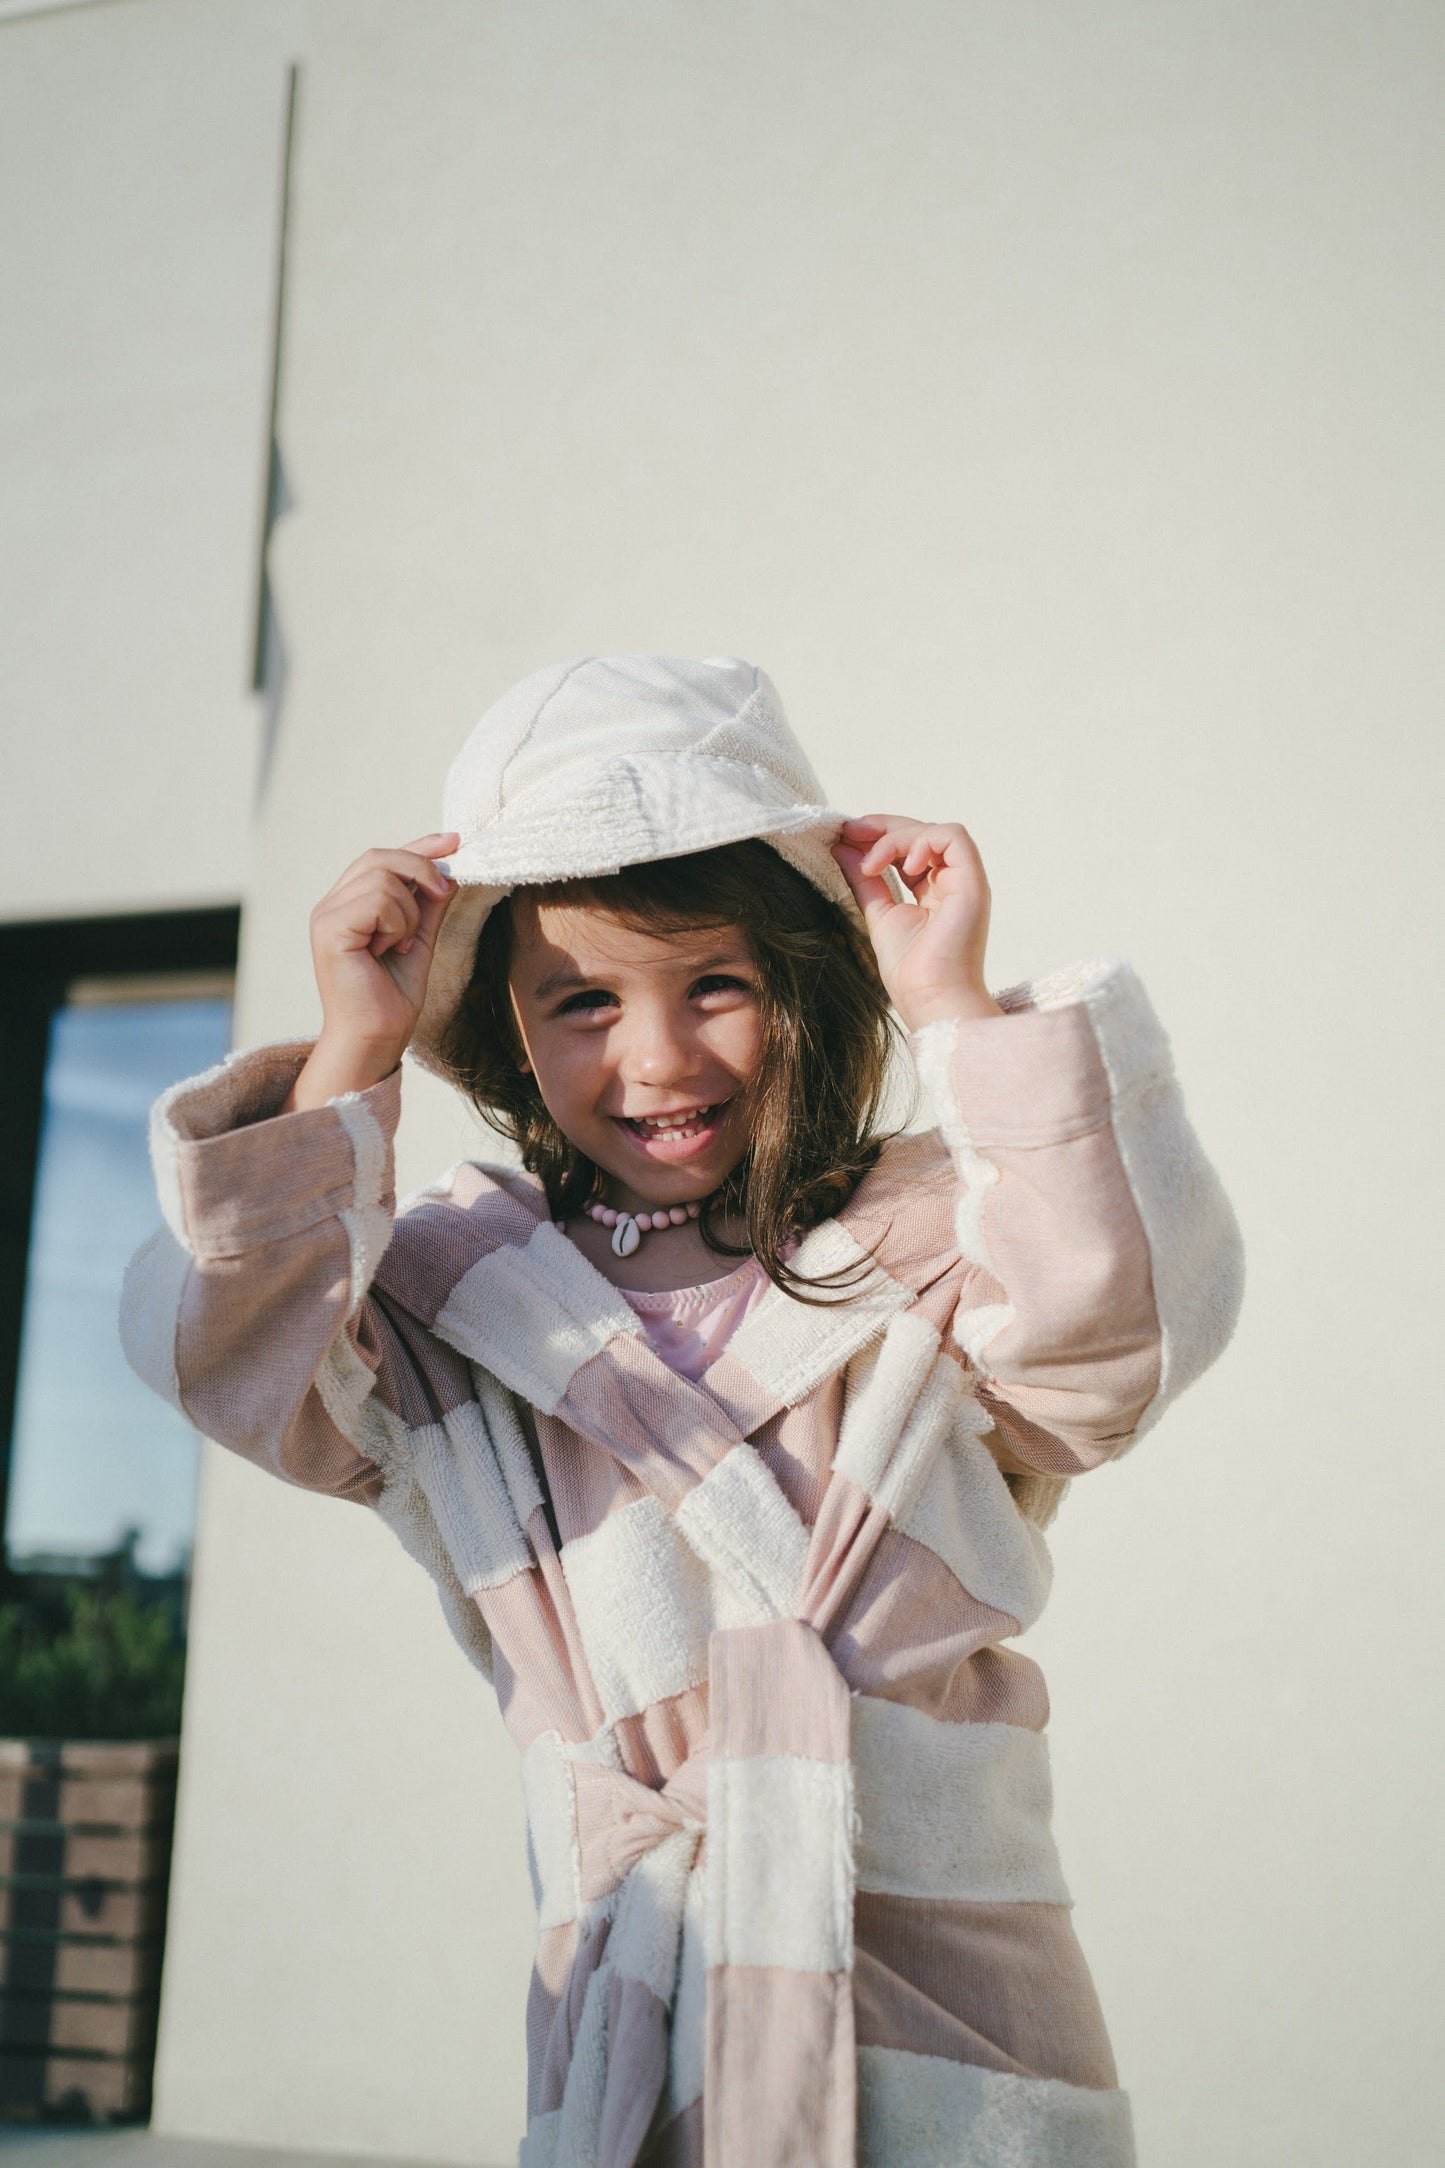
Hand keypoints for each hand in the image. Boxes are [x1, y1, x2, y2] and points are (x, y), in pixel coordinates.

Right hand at [284, 834, 458, 1111]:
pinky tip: (387, 950)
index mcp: (348, 905)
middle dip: (421, 869)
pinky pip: (378, 900)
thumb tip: (449, 872)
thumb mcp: (419, 941)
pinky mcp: (329, 929)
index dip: (419, 845)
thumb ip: (427, 906)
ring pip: (384, 878)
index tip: (455, 840)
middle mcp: (331, 905)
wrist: (376, 1038)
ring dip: (407, 912)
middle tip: (442, 896)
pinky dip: (395, 924)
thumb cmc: (392, 999)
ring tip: (398, 946)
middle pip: (380, 857)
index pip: (381, 858)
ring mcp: (326, 915)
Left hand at [831, 816, 1002, 1030]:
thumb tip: (842, 847)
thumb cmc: (910, 973)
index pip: (908, 848)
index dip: (879, 835)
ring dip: (897, 837)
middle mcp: (952, 883)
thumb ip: (864, 880)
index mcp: (933, 892)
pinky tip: (902, 864)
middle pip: (921, 834)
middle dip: (883, 827)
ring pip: (936, 831)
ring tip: (872, 863)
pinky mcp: (973, 883)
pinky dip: (923, 841)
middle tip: (848, 831)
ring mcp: (965, 882)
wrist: (931, 1001)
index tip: (845, 834)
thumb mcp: (878, 914)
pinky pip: (954, 838)